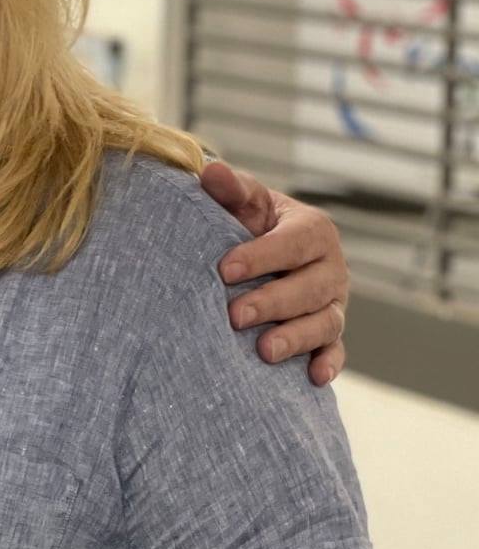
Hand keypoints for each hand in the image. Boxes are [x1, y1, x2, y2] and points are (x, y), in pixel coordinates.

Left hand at [200, 162, 348, 385]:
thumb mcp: (243, 202)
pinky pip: (336, 350)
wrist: (258, 249)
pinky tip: (313, 378)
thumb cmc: (248, 222)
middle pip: (312, 288)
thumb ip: (231, 188)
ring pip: (325, 322)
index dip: (262, 256)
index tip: (224, 269)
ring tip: (264, 350)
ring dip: (297, 337)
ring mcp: (333, 302)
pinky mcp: (330, 332)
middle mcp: (330, 267)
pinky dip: (329, 363)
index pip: (294, 243)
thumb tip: (211, 171)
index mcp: (312, 230)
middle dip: (273, 302)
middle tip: (234, 316)